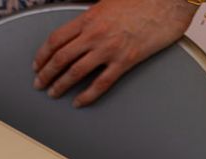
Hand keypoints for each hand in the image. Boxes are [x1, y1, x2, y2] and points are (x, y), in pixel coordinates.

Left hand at [32, 0, 195, 106]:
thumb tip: (78, 30)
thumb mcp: (107, 2)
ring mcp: (109, 49)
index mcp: (88, 18)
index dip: (42, 55)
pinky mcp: (125, 61)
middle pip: (60, 59)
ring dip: (60, 86)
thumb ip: (90, 18)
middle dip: (45, 74)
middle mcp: (95, 34)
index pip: (55, 40)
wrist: (169, 2)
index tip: (37, 65)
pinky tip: (79, 102)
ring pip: (76, 73)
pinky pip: (101, 83)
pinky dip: (87, 95)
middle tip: (38, 84)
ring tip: (53, 94)